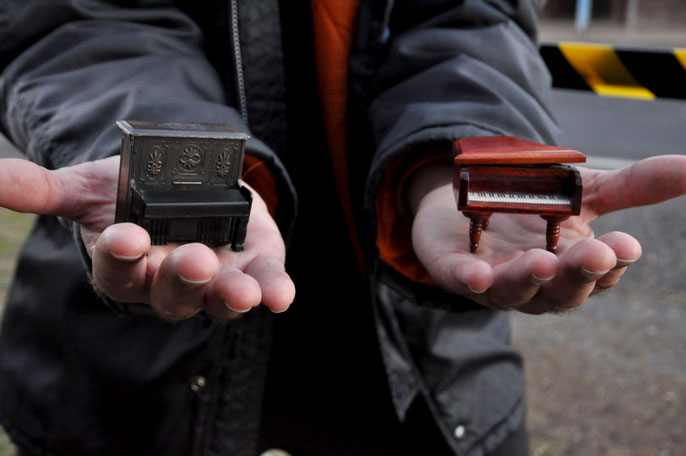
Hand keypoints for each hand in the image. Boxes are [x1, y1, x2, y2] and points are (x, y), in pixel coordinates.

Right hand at [0, 156, 294, 320]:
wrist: (183, 187)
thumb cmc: (130, 195)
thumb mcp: (90, 187)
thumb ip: (46, 189)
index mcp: (127, 266)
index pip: (118, 269)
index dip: (120, 256)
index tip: (125, 237)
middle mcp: (169, 283)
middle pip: (171, 293)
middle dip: (181, 278)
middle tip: (192, 259)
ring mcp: (214, 280)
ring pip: (218, 299)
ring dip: (230, 296)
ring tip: (243, 291)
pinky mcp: (253, 267)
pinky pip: (264, 284)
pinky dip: (274, 290)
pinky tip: (281, 293)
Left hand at [408, 155, 685, 313]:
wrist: (466, 202)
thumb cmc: (533, 208)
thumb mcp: (586, 193)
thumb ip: (636, 186)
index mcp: (574, 267)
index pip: (599, 273)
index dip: (613, 262)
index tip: (626, 245)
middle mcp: (538, 284)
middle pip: (562, 290)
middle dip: (578, 273)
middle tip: (596, 255)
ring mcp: (495, 281)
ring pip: (515, 291)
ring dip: (529, 279)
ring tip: (542, 262)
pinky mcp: (455, 270)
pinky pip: (462, 281)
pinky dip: (471, 280)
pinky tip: (477, 275)